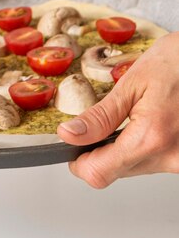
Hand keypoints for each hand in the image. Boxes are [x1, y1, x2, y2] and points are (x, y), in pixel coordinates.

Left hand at [57, 32, 178, 187]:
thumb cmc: (173, 65)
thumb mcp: (130, 86)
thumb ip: (98, 117)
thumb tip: (68, 135)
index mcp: (151, 137)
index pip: (99, 172)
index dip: (78, 162)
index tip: (71, 145)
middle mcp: (171, 157)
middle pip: (114, 172)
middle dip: (98, 152)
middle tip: (98, 125)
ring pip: (133, 169)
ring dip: (121, 150)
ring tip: (129, 119)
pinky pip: (151, 162)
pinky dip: (140, 147)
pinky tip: (146, 125)